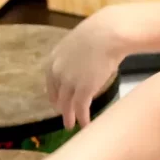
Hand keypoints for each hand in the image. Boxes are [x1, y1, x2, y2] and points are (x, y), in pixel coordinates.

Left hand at [46, 6, 128, 128]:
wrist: (108, 34)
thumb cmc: (99, 33)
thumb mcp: (77, 44)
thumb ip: (74, 57)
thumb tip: (81, 62)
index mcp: (53, 60)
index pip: (51, 83)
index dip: (55, 95)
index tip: (59, 102)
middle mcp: (57, 73)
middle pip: (57, 96)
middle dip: (61, 107)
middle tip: (65, 116)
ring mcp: (69, 83)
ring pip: (67, 106)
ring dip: (69, 117)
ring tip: (71, 126)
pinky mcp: (84, 90)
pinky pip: (81, 109)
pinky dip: (82, 119)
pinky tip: (85, 125)